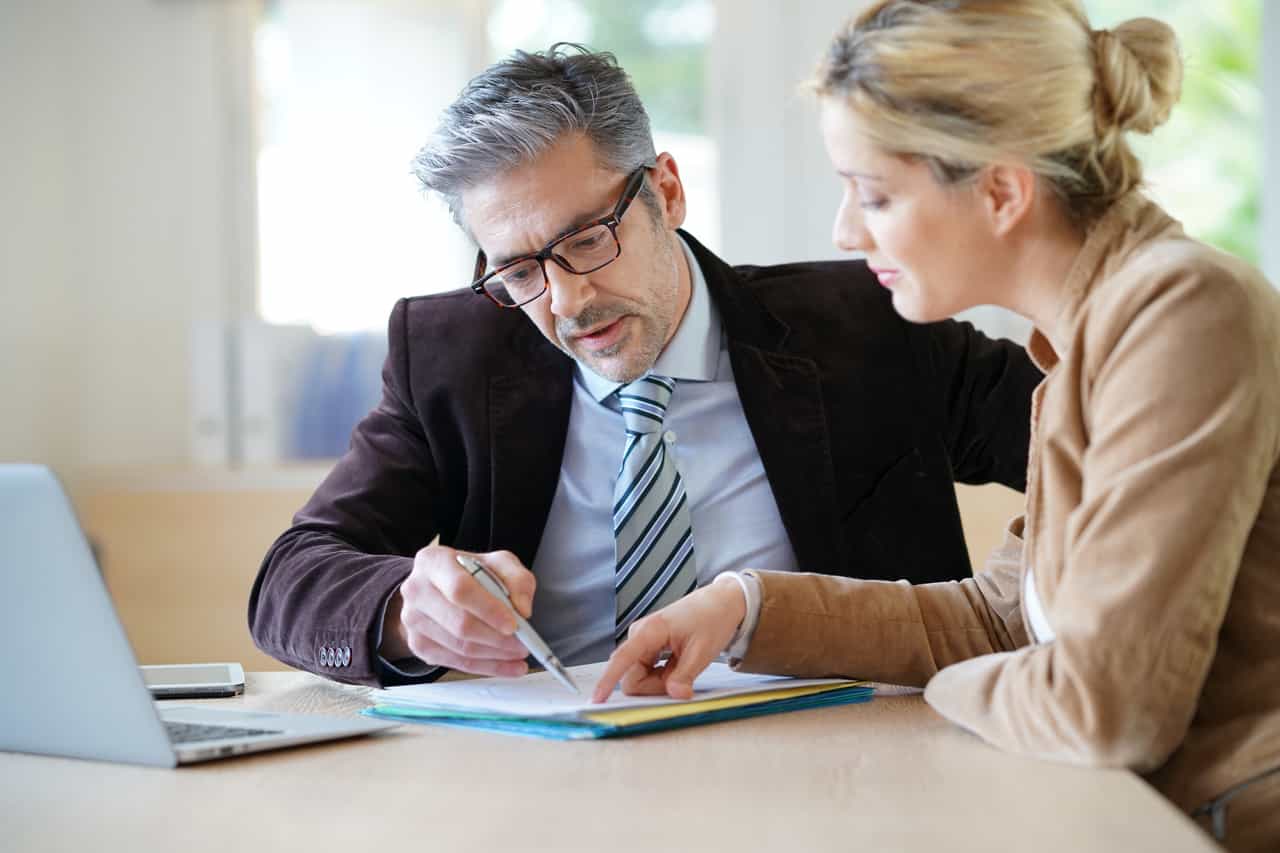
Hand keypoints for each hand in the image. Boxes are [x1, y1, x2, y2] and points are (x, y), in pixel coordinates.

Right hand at [380, 546, 533, 676]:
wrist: (437, 588)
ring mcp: (412, 620)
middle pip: (459, 623)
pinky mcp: (418, 645)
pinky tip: (506, 665)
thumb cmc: (468, 573)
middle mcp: (417, 590)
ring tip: (518, 653)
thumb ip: (517, 579)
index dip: (489, 610)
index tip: (514, 624)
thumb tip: (522, 609)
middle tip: (523, 644)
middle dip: (497, 638)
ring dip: (495, 655)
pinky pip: (456, 663)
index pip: (461, 589)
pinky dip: (486, 667)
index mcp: (434, 562)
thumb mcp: (497, 563)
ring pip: (459, 647)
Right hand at [591, 574, 746, 702]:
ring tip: (683, 665)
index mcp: (650, 631)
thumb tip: (674, 694)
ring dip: (660, 681)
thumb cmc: (711, 619)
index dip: (607, 681)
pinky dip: (662, 676)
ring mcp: (643, 641)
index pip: (622, 659)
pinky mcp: (648, 647)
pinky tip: (678, 664)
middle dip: (655, 687)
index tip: (597, 699)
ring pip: (640, 677)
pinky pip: (647, 672)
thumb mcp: (702, 651)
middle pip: (633, 677)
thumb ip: (685, 675)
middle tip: (683, 678)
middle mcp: (640, 635)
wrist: (720, 603)